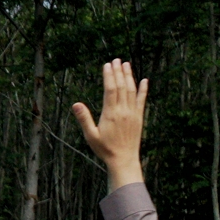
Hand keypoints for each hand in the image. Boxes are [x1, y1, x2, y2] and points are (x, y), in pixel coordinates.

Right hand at [71, 59, 148, 189]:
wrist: (123, 159)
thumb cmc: (104, 149)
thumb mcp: (90, 136)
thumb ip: (84, 119)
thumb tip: (76, 104)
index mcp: (110, 113)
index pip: (110, 89)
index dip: (109, 76)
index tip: (107, 65)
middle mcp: (123, 110)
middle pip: (122, 86)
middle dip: (119, 72)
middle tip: (117, 60)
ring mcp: (132, 113)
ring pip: (132, 90)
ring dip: (129, 76)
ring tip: (127, 65)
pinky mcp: (139, 117)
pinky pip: (142, 100)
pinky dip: (143, 89)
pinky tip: (144, 80)